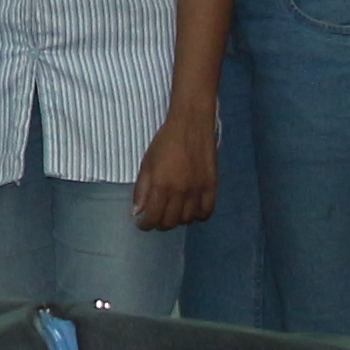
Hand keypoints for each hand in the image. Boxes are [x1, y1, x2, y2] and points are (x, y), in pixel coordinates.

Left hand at [135, 101, 218, 231]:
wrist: (191, 125)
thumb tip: (137, 212)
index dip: (146, 225)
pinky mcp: (211, 186)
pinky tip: (191, 210)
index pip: (153, 217)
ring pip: (188, 219)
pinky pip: (206, 212)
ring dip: (177, 219)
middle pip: (170, 222)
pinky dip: (197, 215)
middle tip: (156, 218)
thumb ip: (142, 189)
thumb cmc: (165, 142)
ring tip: (172, 212)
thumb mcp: (147, 163)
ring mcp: (198, 190)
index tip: (143, 223)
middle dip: (160, 223)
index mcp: (161, 185)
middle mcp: (180, 191)